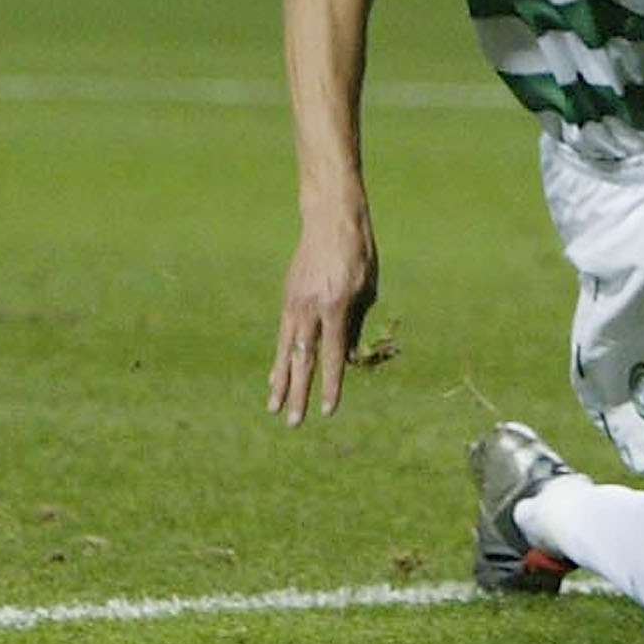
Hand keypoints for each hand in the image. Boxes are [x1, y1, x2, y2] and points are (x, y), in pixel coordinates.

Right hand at [269, 207, 377, 424]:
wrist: (330, 220)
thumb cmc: (359, 253)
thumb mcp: (368, 287)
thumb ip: (356, 322)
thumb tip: (345, 356)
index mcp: (336, 306)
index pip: (333, 356)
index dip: (331, 385)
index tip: (328, 410)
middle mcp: (311, 310)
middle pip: (304, 360)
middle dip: (300, 394)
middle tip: (294, 423)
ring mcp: (295, 305)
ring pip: (286, 351)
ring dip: (281, 383)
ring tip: (275, 409)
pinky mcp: (287, 299)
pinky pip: (281, 336)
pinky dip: (279, 358)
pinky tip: (274, 378)